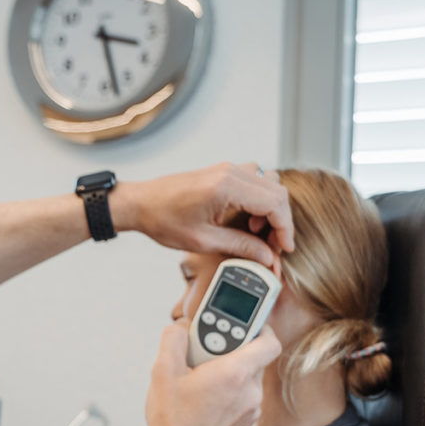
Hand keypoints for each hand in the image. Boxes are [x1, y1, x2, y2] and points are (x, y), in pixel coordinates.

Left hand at [113, 163, 293, 265]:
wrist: (140, 203)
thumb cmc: (162, 219)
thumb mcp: (202, 241)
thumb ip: (240, 246)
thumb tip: (266, 256)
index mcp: (226, 186)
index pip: (274, 203)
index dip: (284, 228)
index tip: (284, 248)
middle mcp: (229, 172)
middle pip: (277, 192)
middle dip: (280, 221)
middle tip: (272, 246)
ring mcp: (226, 169)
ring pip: (269, 184)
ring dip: (271, 209)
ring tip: (257, 233)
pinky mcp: (222, 172)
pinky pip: (254, 181)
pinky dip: (259, 200)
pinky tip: (247, 219)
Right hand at [144, 319, 280, 425]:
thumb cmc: (172, 422)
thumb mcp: (162, 371)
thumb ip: (174, 338)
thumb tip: (183, 326)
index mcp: (235, 373)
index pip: (268, 340)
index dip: (259, 326)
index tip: (242, 321)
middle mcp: (250, 392)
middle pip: (253, 357)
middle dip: (230, 349)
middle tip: (204, 351)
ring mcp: (251, 410)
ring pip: (247, 378)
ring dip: (228, 371)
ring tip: (199, 377)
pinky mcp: (246, 423)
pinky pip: (243, 396)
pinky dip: (229, 391)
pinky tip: (203, 397)